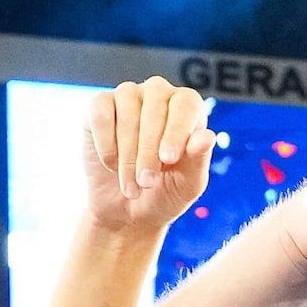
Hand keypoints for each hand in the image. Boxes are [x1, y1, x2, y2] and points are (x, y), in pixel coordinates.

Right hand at [83, 77, 215, 233]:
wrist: (125, 212)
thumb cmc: (163, 194)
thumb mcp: (188, 184)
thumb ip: (199, 159)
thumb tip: (207, 137)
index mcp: (187, 107)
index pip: (185, 105)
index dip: (177, 130)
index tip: (168, 159)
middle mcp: (158, 94)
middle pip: (154, 108)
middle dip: (148, 150)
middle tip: (146, 183)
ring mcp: (128, 96)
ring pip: (127, 110)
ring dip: (127, 153)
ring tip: (130, 185)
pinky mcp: (99, 107)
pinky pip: (101, 113)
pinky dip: (105, 142)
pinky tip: (111, 164)